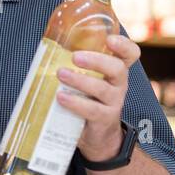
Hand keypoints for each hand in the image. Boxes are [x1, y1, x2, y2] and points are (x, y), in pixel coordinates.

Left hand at [56, 33, 138, 162]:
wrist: (97, 135)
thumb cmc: (88, 100)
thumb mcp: (86, 80)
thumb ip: (75, 65)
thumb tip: (45, 48)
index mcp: (114, 70)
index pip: (130, 54)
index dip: (124, 45)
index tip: (109, 39)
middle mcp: (118, 84)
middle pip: (117, 68)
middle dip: (96, 60)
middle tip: (75, 57)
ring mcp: (114, 102)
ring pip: (102, 89)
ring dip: (80, 80)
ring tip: (61, 74)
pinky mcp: (105, 118)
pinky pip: (92, 110)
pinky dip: (76, 103)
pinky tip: (61, 97)